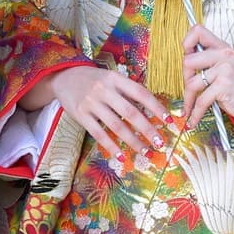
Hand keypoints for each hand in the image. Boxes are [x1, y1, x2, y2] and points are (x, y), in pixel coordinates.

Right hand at [48, 66, 169, 158]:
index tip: (169, 121)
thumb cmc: (94, 79)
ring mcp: (91, 102)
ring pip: (116, 125)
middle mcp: (104, 89)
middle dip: (148, 130)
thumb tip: (152, 112)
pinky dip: (112, 146)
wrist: (64, 77)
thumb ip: (128, 92)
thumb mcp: (111, 78)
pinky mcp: (80, 114)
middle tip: (161, 143)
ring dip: (133, 141)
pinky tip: (122, 155)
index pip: (140, 93)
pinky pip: (99, 133)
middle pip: (130, 112)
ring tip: (145, 151)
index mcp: (115, 78)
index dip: (156, 107)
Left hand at [181, 25, 233, 128]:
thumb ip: (208, 59)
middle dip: (184, 77)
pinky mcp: (224, 86)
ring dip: (188, 98)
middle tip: (189, 88)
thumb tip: (184, 58)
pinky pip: (201, 100)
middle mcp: (224, 55)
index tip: (186, 54)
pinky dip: (194, 113)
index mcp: (222, 47)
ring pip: (192, 82)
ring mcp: (224, 70)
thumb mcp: (224, 66)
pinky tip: (192, 119)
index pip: (198, 31)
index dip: (187, 42)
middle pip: (188, 60)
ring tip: (190, 106)